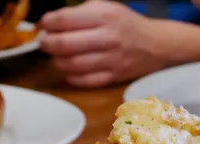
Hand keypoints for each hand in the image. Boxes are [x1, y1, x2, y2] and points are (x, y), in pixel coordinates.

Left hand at [39, 0, 172, 87]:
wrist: (156, 44)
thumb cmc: (125, 24)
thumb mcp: (106, 7)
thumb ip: (80, 12)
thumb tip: (51, 21)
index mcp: (104, 15)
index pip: (65, 19)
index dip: (47, 23)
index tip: (43, 25)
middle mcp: (107, 37)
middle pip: (64, 44)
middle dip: (47, 43)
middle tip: (44, 42)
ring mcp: (111, 59)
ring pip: (71, 64)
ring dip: (57, 61)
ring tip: (56, 56)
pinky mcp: (113, 77)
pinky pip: (83, 81)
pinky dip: (71, 76)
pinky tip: (69, 69)